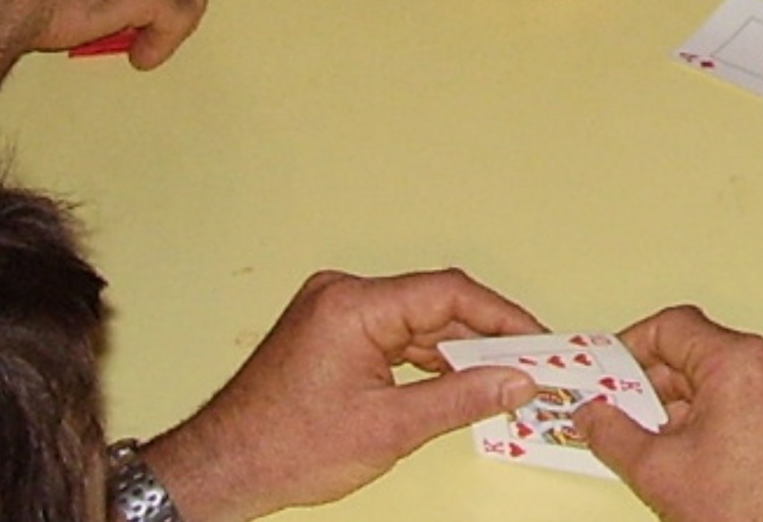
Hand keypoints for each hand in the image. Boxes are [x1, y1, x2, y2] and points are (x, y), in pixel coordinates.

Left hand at [141, 269, 543, 521]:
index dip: (501, 317)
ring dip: (457, 350)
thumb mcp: (390, 429)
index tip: (538, 340)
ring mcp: (335, 310)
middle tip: (530, 365)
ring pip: (417, 320)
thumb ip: (461, 399)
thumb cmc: (287, 447)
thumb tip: (516, 382)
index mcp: (353, 305)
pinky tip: (457, 382)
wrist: (225, 467)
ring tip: (503, 378)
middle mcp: (343, 294)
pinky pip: (394, 334)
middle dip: (484, 337)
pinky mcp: (333, 330)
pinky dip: (426, 358)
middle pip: (434, 304)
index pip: (447, 294)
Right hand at [571, 306, 762, 521]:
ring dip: (688, 408)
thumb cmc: (755, 515)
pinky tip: (701, 461)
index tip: (608, 371)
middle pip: (700, 354)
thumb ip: (614, 434)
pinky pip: (755, 401)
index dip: (630, 347)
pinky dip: (722, 420)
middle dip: (657, 387)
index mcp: (743, 362)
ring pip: (727, 381)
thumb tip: (592, 415)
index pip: (672, 328)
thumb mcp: (660, 472)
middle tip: (624, 416)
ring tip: (663, 451)